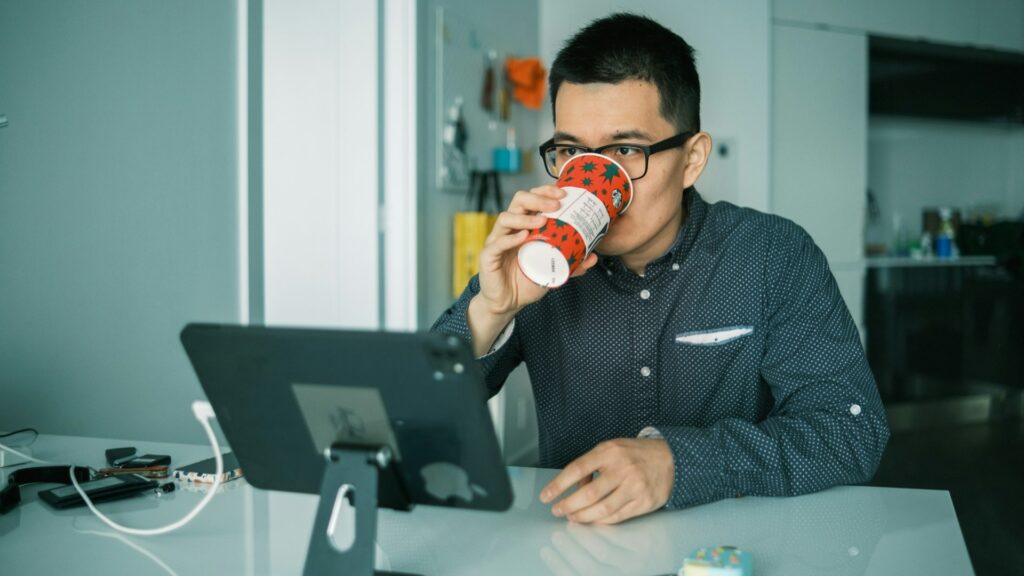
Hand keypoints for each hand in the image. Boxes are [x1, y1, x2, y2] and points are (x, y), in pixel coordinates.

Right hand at [475, 185, 598, 316]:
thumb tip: (594, 257)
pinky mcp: (488, 256)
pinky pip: (497, 243)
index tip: (564, 193)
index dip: (545, 191)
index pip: (532, 198)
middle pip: (518, 200)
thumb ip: (572, 262)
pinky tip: (523, 237)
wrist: (509, 302)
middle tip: (556, 204)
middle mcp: (510, 228)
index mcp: (524, 225)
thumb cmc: (527, 280)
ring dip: (525, 216)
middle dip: (538, 198)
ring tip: (543, 221)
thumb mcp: (553, 269)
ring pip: (505, 218)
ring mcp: (497, 240)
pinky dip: (510, 239)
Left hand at [540, 438, 674, 524]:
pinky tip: (591, 519)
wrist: (672, 458)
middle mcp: (622, 469)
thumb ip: (592, 464)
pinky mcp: (644, 502)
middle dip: (568, 505)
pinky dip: (601, 520)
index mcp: (610, 451)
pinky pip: (617, 516)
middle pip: (588, 493)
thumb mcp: (612, 448)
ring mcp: (635, 486)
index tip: (546, 495)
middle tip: (557, 510)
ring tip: (572, 516)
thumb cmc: (636, 453)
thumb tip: (574, 485)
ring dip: (582, 516)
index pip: (577, 469)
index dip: (559, 485)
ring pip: (602, 509)